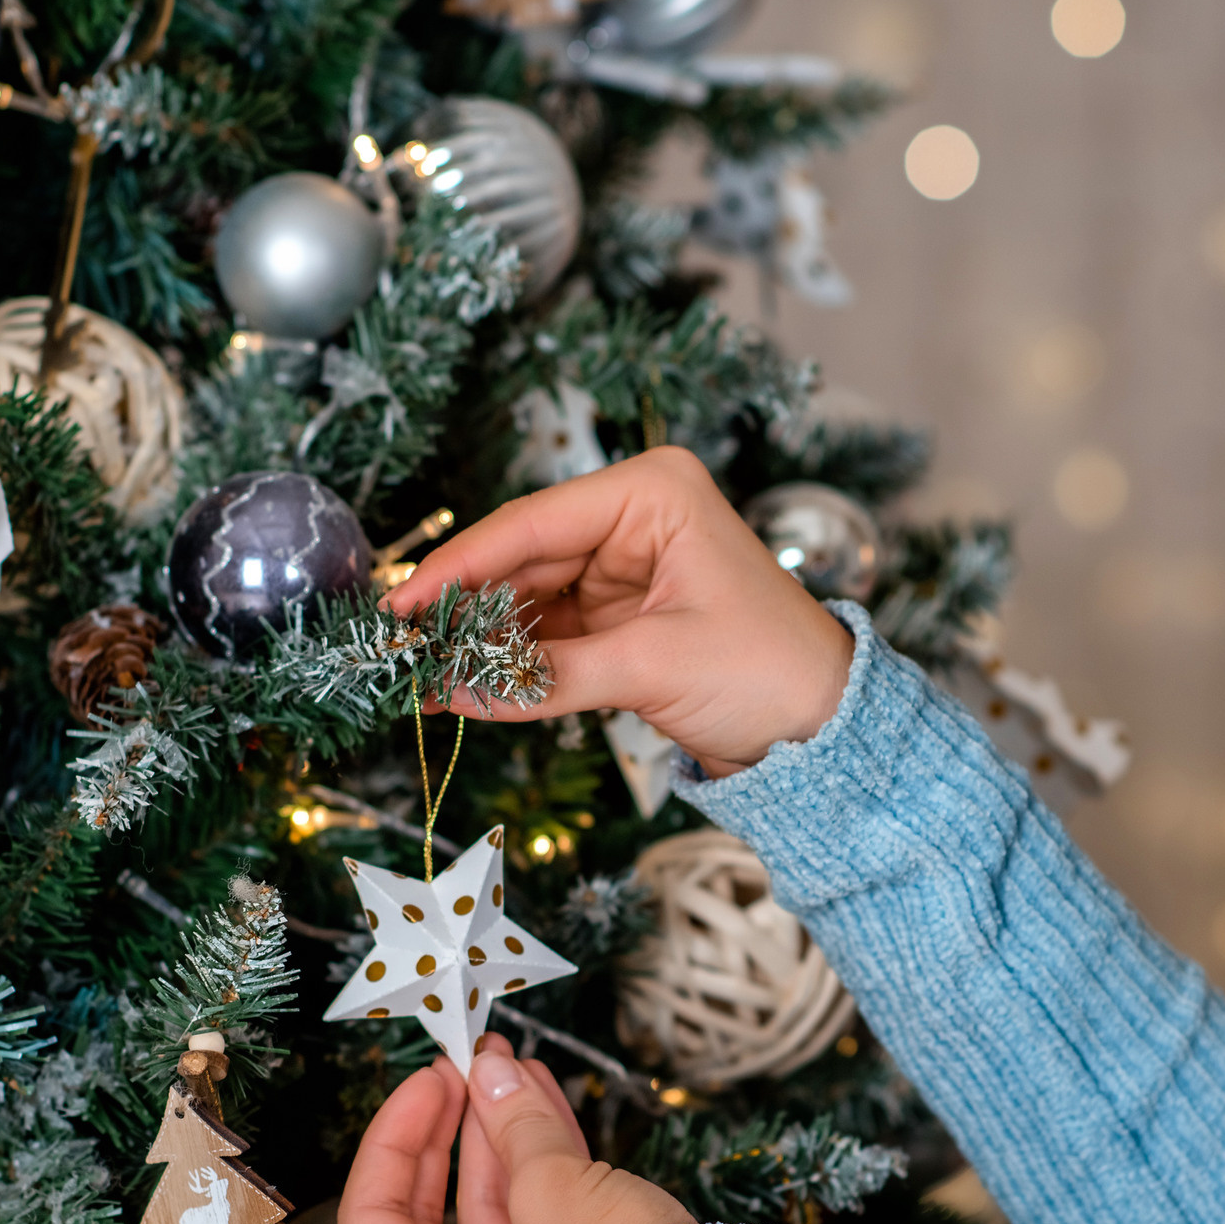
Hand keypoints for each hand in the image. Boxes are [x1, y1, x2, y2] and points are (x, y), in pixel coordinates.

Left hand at [340, 1033, 696, 1223]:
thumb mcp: (557, 1193)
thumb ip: (515, 1126)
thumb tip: (492, 1074)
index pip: (374, 1217)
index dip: (399, 1134)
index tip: (431, 1079)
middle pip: (432, 1213)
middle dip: (458, 1130)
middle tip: (469, 1068)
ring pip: (491, 1212)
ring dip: (505, 1136)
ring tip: (515, 1069)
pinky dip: (539, 1167)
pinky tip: (545, 1105)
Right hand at [387, 447, 855, 776]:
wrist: (829, 730)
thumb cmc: (769, 673)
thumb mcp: (653, 668)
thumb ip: (548, 678)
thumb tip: (456, 693)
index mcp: (654, 493)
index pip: (532, 524)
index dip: (459, 566)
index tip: (401, 606)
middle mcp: (634, 518)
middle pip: (521, 558)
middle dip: (462, 608)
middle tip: (396, 650)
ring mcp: (624, 568)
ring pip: (526, 598)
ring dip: (476, 639)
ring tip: (416, 676)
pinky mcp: (621, 617)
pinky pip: (546, 633)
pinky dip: (506, 661)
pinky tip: (458, 685)